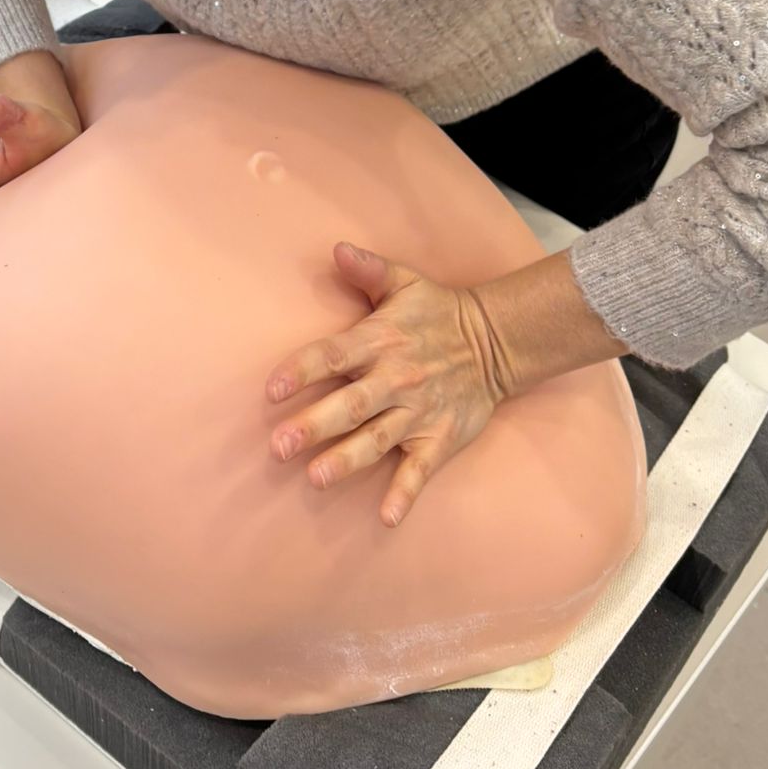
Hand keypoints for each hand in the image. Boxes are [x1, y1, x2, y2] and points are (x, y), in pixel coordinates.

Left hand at [264, 243, 512, 528]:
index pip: (334, 355)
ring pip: (377, 439)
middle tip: (278, 446)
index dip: (301, 370)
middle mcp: (396, 378)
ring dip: (346, 459)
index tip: (271, 389)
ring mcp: (418, 412)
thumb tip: (336, 250)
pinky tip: (386, 518)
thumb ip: (368, 269)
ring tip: (315, 478)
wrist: (496, 341)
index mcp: (380, 340)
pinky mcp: (440, 438)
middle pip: (350, 404)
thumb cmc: (437, 311)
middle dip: (313, 425)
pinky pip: (420, 470)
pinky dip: (405, 494)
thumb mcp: (405, 281)